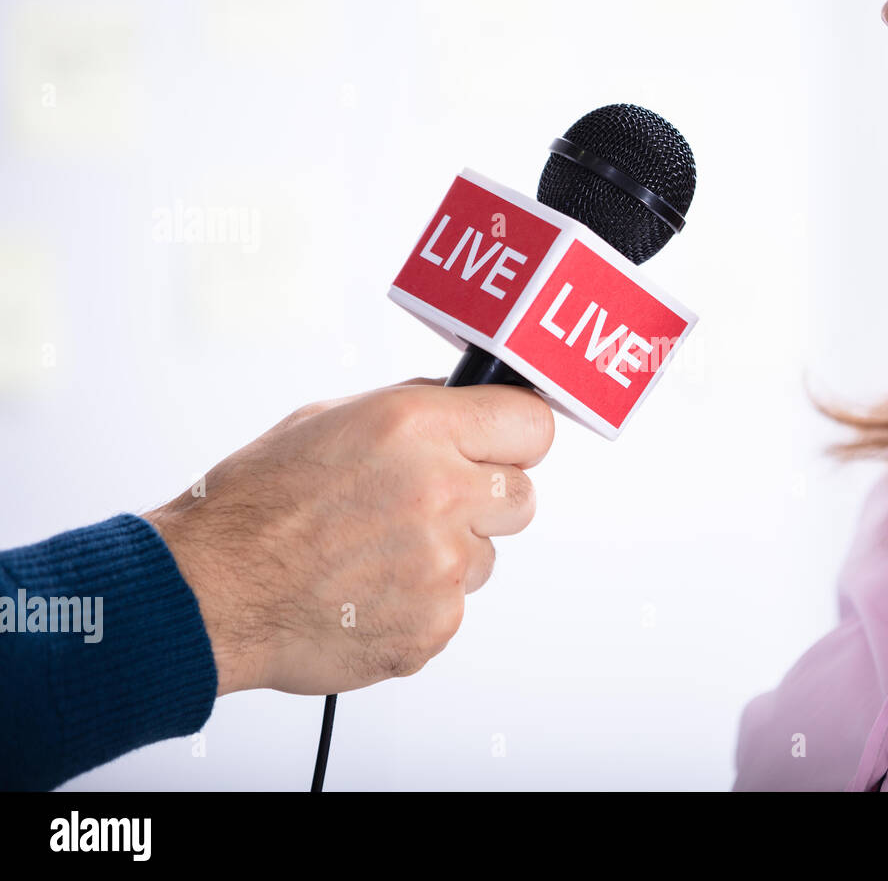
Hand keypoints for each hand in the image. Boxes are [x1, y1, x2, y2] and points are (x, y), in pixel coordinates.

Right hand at [144, 378, 553, 696]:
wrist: (210, 590)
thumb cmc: (258, 504)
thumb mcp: (331, 420)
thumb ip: (414, 411)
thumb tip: (464, 407)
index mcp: (418, 428)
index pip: (532, 424)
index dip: (516, 438)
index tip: (505, 447)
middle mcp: (440, 491)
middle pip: (523, 496)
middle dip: (486, 501)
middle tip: (432, 507)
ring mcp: (442, 565)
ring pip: (487, 557)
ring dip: (448, 555)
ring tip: (377, 554)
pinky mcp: (435, 624)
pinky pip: (454, 607)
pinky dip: (420, 603)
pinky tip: (368, 590)